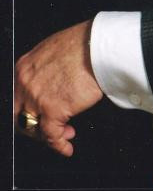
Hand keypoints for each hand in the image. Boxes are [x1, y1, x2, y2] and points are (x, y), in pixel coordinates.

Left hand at [14, 20, 102, 155]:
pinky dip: (59, 144)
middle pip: (21, 116)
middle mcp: (25, 84)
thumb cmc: (83, 44)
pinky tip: (67, 146)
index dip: (28, 109)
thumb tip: (49, 80)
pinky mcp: (53, 110)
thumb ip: (43, 68)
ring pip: (34, 127)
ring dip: (49, 136)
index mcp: (24, 68)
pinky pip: (52, 135)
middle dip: (34, 126)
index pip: (17, 98)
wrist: (97, 47)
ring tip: (66, 134)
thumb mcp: (52, 51)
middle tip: (48, 129)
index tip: (39, 114)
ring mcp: (37, 98)